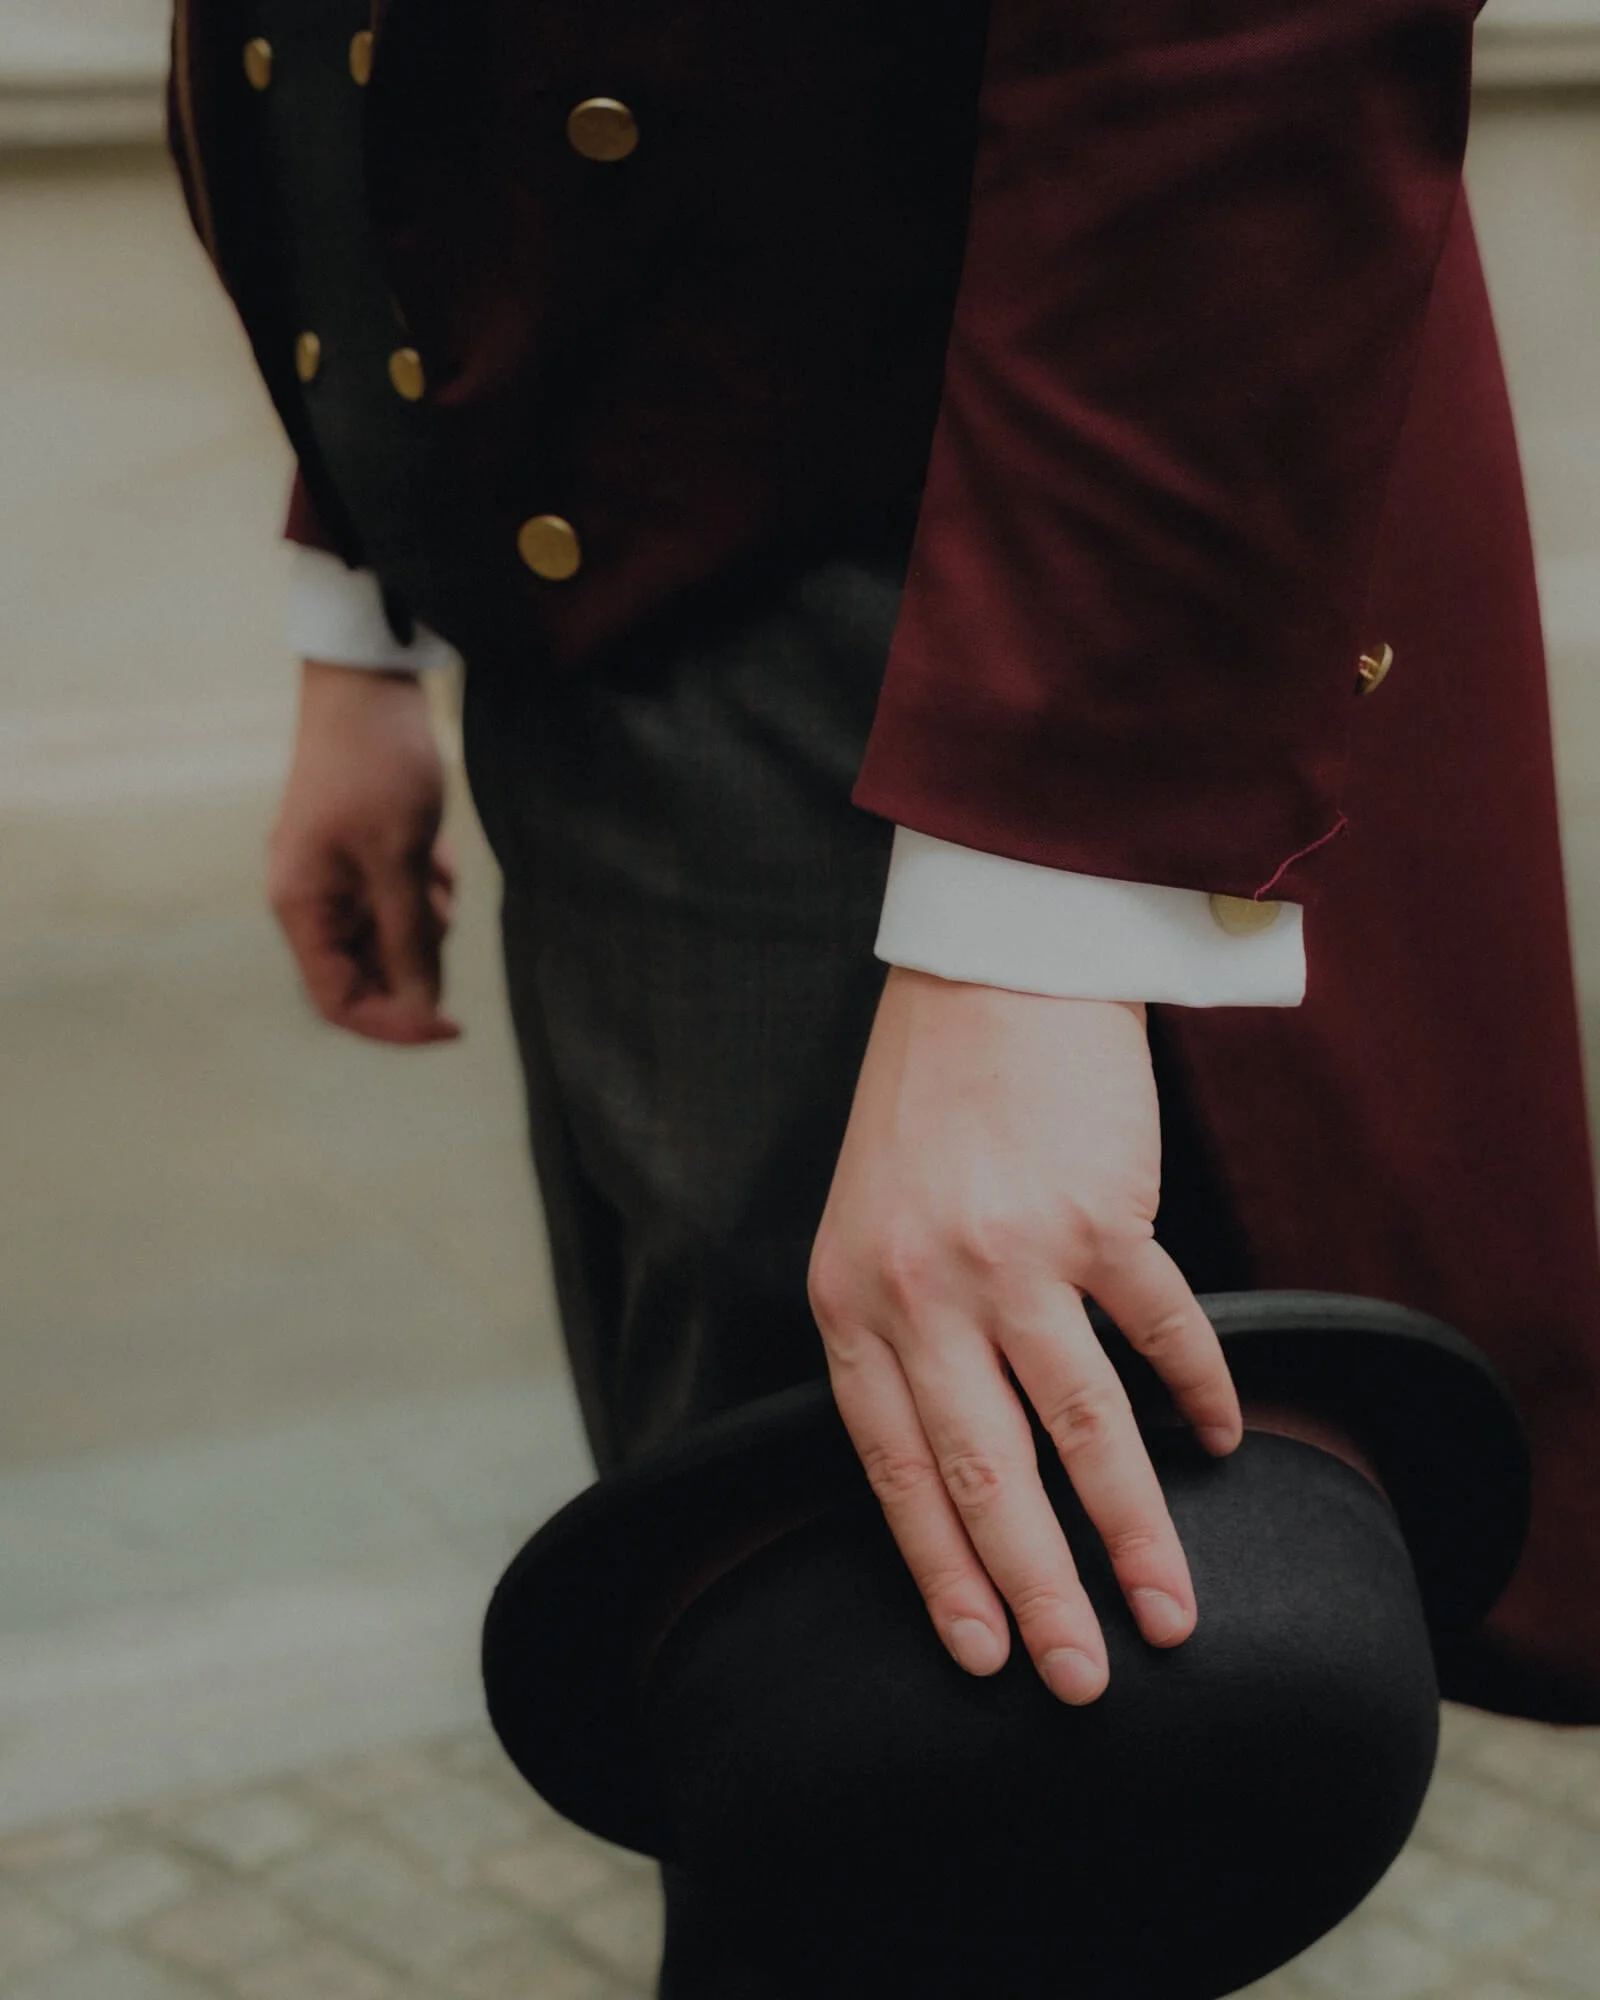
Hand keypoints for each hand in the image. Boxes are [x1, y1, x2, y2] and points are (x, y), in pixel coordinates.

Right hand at [267, 659, 460, 1045]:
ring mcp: (334, 877)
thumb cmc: (376, 767)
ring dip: (427, 918)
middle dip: (418, 956)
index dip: (395, 1024)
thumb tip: (423, 1010)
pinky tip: (438, 850)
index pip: (340, 1002)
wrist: (369, 684)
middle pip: (369, 972)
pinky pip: (400, 900)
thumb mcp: (400, 860)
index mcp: (302, 907)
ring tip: (436, 866)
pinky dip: (427, 887)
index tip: (453, 1025)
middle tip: (442, 908)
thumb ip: (409, 938)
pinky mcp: (361, 855)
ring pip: (391, 937)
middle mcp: (310, 900)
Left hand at [808, 968, 1241, 1702]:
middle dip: (1035, 1591)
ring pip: (1084, 1429)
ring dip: (1134, 1532)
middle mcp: (926, 1291)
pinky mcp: (1102, 1215)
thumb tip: (950, 1469)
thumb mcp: (863, 1229)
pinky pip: (1162, 1332)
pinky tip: (1224, 1441)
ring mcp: (1017, 1254)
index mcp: (853, 1303)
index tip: (983, 1654)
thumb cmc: (924, 1113)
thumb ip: (894, 1338)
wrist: (989, 979)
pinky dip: (1200, 1394)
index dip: (940, 1571)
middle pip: (986, 1473)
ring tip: (1170, 1613)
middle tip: (1077, 1683)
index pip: (891, 1471)